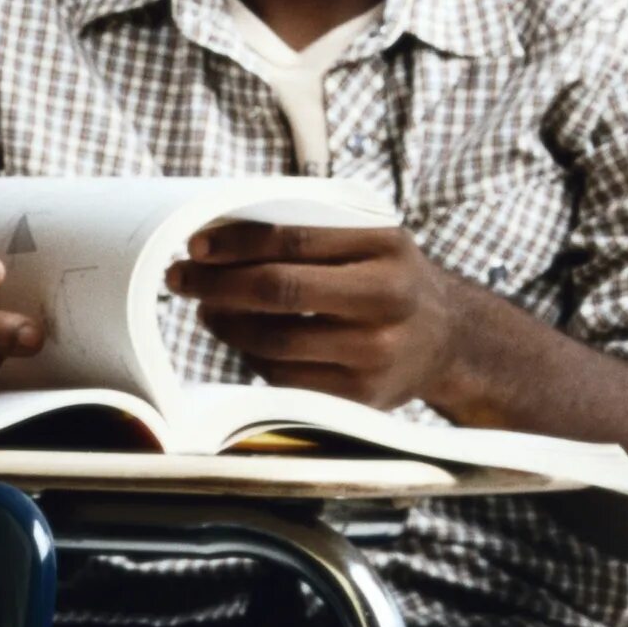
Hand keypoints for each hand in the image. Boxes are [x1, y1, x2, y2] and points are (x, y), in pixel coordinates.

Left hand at [165, 221, 462, 411]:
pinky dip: (251, 356)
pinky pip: (284, 377)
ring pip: (274, 340)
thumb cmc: (386, 278)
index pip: (292, 241)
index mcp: (386, 248)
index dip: (235, 244)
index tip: (195, 245)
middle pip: (279, 291)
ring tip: (207, 308)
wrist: (447, 340)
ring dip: (225, 323)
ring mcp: (376, 354)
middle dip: (216, 284)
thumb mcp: (368, 240)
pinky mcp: (361, 395)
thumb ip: (309, 231)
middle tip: (180, 278)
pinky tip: (242, 338)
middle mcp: (387, 301)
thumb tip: (217, 237)